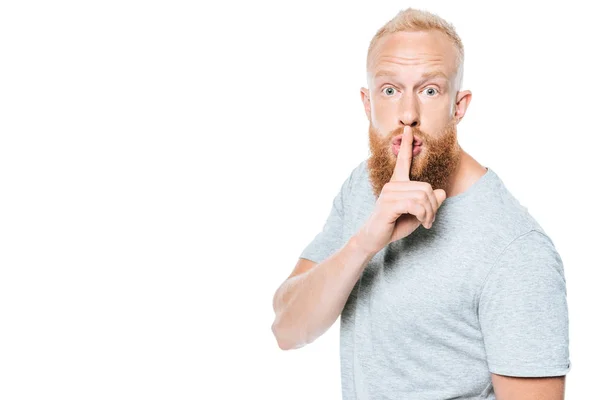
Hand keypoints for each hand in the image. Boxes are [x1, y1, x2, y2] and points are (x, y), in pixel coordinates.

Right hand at [356, 126, 446, 254]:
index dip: (406, 145)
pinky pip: (416, 205)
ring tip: (426, 222)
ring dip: (430, 213)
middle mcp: (392, 185)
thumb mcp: (417, 213)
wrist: (374, 239)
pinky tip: (422, 223)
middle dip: (433, 206)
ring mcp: (389, 194)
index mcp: (397, 183)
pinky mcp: (389, 205)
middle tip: (430, 219)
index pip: (403, 160)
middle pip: (426, 187)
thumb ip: (429, 203)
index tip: (408, 129)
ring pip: (423, 197)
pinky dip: (424, 215)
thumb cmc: (394, 225)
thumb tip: (441, 192)